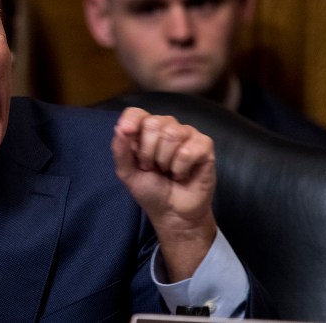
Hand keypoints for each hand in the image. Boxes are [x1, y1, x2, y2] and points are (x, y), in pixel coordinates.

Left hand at [112, 107, 216, 280]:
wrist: (172, 212)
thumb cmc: (150, 189)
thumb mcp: (127, 172)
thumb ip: (120, 150)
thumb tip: (120, 127)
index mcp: (145, 130)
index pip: (136, 112)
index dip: (131, 120)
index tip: (128, 133)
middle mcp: (167, 127)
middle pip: (153, 123)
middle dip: (147, 152)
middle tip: (152, 167)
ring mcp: (187, 134)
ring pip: (172, 134)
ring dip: (164, 161)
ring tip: (167, 171)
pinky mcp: (205, 146)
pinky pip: (188, 150)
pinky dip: (180, 168)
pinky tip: (181, 174)